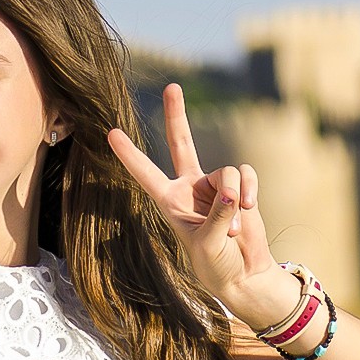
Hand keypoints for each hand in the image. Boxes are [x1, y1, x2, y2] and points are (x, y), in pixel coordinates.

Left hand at [108, 83, 296, 325]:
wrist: (243, 272)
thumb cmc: (215, 263)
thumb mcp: (208, 244)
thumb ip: (218, 215)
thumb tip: (231, 189)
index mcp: (169, 202)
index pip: (146, 174)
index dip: (129, 154)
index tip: (110, 133)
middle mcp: (189, 188)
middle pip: (181, 142)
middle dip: (177, 115)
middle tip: (172, 86)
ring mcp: (214, 185)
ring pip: (226, 170)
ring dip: (233, 197)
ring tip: (234, 226)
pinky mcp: (238, 187)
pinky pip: (244, 175)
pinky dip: (249, 190)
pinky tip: (249, 208)